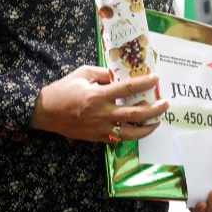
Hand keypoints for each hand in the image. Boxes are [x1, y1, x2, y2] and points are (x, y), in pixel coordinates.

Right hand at [29, 65, 168, 141]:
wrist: (45, 112)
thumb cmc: (64, 89)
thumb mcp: (83, 74)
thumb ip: (104, 74)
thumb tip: (121, 74)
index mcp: (98, 96)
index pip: (128, 89)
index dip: (145, 84)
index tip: (156, 79)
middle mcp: (102, 114)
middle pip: (135, 113)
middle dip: (154, 109)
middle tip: (165, 103)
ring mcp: (101, 128)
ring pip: (131, 132)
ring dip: (148, 127)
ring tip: (158, 121)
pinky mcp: (97, 138)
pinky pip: (119, 138)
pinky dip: (131, 134)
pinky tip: (139, 128)